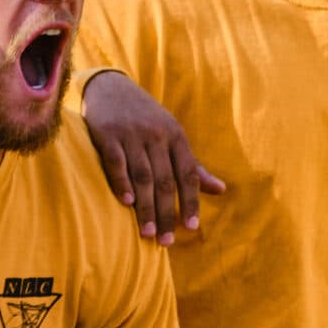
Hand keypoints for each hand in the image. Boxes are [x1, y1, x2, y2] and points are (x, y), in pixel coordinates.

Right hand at [81, 71, 223, 244]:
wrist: (112, 87)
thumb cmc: (147, 118)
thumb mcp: (173, 136)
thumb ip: (193, 166)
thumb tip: (220, 190)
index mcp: (177, 138)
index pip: (188, 174)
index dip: (190, 201)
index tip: (191, 227)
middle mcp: (157, 136)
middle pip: (165, 180)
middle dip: (167, 212)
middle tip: (167, 240)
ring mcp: (132, 135)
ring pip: (143, 176)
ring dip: (146, 206)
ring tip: (148, 232)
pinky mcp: (107, 134)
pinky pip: (116, 162)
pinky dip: (122, 182)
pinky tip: (126, 203)